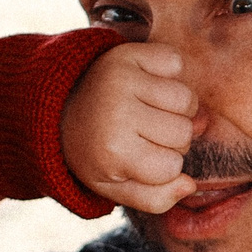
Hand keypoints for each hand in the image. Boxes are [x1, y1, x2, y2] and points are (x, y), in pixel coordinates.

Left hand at [61, 42, 195, 213]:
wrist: (61, 106)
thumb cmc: (96, 151)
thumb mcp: (116, 187)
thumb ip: (155, 199)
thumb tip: (190, 184)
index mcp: (113, 151)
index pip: (172, 166)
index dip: (162, 165)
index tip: (138, 156)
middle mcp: (117, 112)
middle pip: (183, 132)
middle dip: (171, 137)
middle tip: (143, 132)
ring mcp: (123, 78)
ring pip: (186, 99)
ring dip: (176, 107)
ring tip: (149, 109)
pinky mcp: (128, 52)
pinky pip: (176, 63)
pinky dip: (170, 74)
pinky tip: (148, 85)